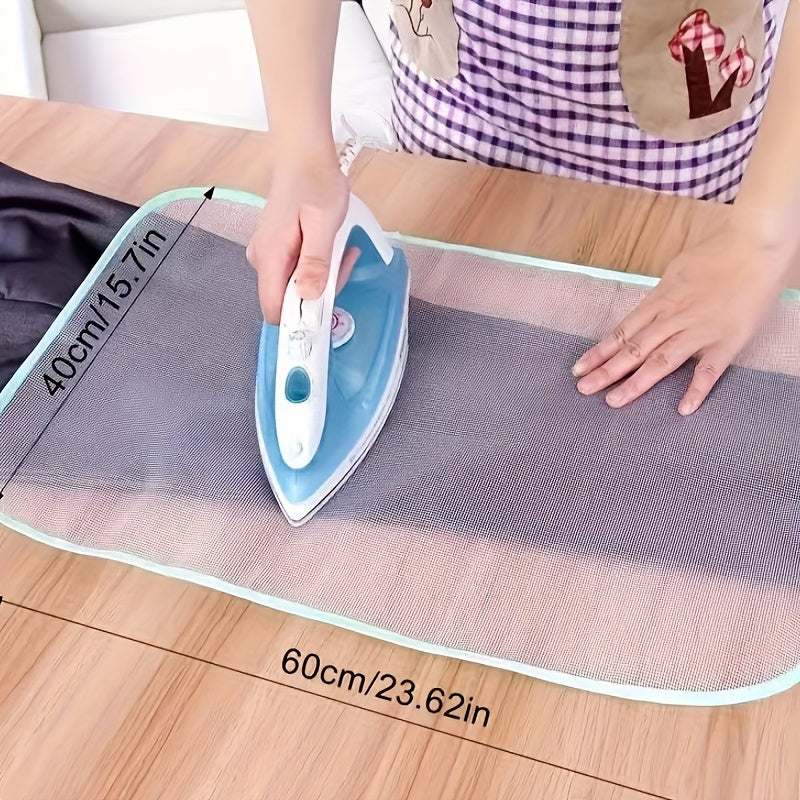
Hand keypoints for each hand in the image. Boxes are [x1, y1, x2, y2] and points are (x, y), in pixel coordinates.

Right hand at [246, 154, 358, 323]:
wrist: (303, 156)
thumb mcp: (323, 223)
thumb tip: (309, 296)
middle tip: (343, 263)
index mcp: (269, 258)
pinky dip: (319, 267)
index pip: (275, 311)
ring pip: (296, 288)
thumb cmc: (315, 183)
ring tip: (340, 249)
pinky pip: (297, 272)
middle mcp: (262, 261)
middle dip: (321, 293)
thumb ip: (316, 262)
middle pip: (290, 302)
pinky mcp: (277, 251)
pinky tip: (331, 247)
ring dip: (323, 278)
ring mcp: (268, 256)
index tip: (328, 306)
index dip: (302, 319)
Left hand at [571, 222, 791, 414]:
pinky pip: (709, 370)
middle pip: (634, 349)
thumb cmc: (716, 254)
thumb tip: (647, 309)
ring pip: (661, 361)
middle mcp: (674, 318)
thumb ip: (661, 295)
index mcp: (660, 301)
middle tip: (584, 389)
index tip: (579, 368)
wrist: (754, 246)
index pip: (622, 332)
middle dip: (606, 370)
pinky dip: (696, 389)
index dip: (599, 351)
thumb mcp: (676, 272)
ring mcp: (699, 331)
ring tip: (613, 401)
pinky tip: (683, 409)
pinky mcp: (726, 341)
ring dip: (636, 383)